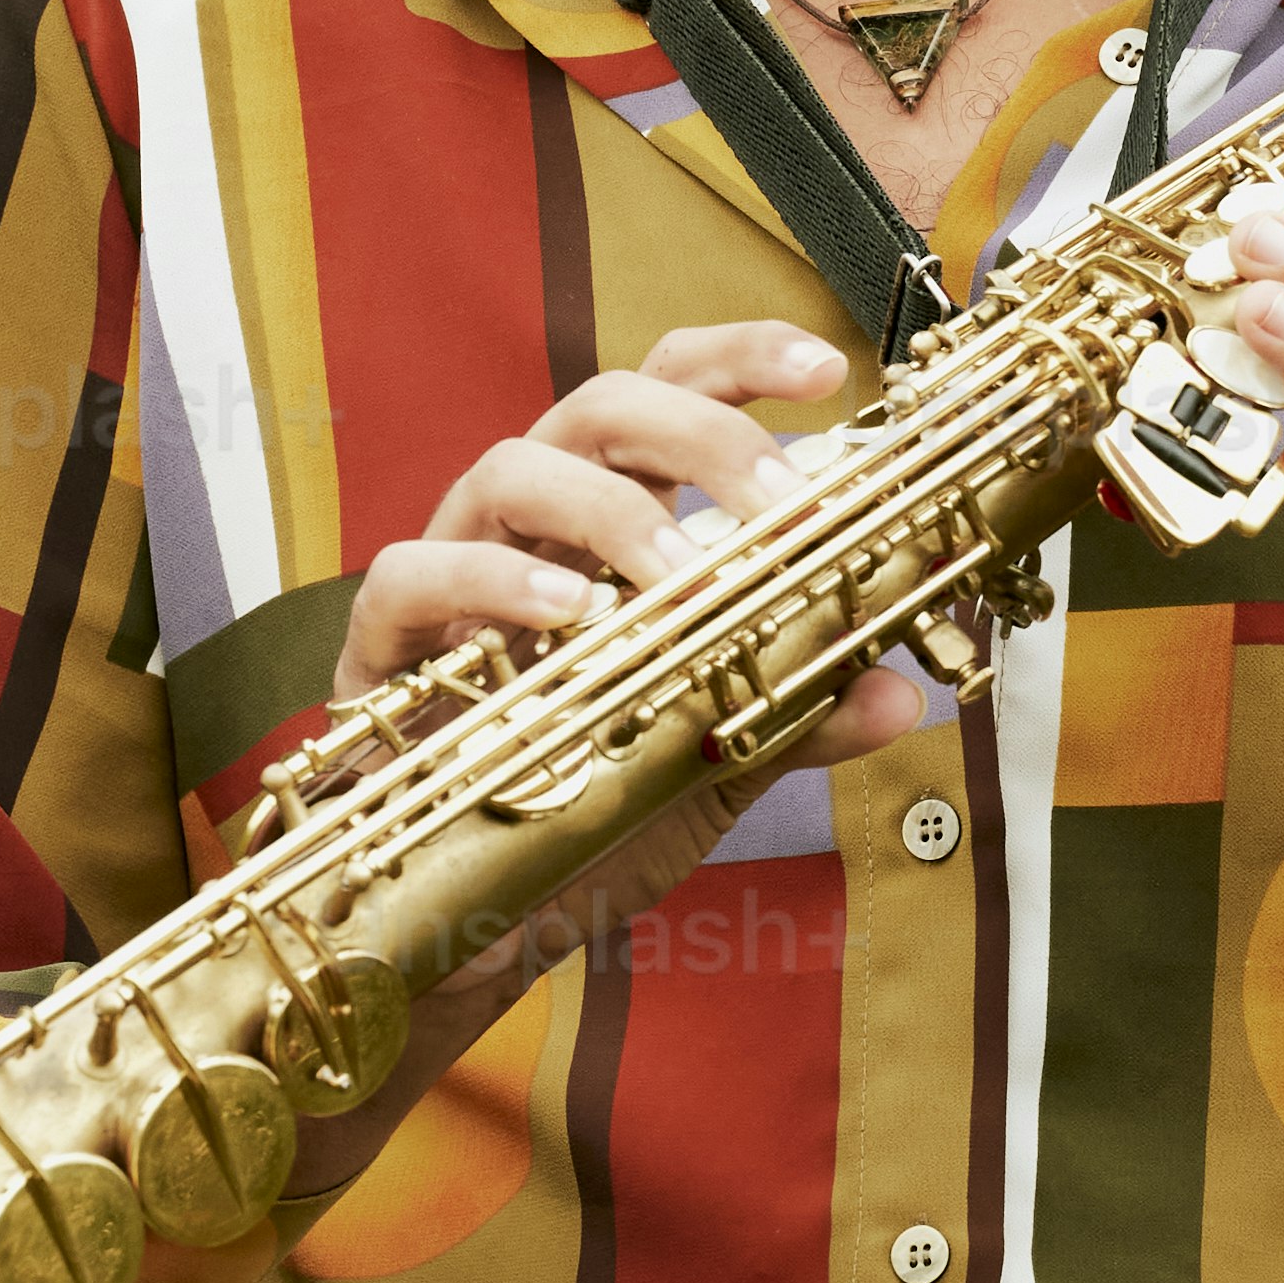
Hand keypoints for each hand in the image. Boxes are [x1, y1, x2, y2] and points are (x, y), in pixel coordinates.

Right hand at [282, 324, 928, 1219]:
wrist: (463, 921)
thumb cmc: (580, 804)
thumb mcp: (706, 758)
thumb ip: (792, 712)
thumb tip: (900, 688)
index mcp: (613, 517)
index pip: (671, 390)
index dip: (745, 362)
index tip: (834, 369)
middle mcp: (535, 521)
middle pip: (601, 404)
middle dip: (700, 434)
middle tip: (781, 507)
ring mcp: (453, 568)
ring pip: (511, 467)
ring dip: (609, 513)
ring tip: (678, 580)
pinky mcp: (383, 644)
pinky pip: (415, 575)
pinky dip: (492, 583)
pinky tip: (564, 621)